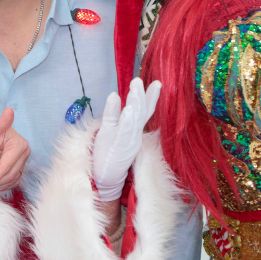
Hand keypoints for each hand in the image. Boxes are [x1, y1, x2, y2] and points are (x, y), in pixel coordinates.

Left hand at [0, 107, 30, 190]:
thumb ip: (1, 122)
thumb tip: (9, 111)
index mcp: (19, 144)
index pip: (9, 164)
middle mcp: (24, 152)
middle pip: (13, 173)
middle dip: (0, 182)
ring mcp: (21, 159)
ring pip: (14, 178)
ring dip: (3, 185)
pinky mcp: (17, 164)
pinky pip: (14, 179)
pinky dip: (5, 184)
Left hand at [92, 78, 160, 200]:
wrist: (104, 178)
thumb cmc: (106, 153)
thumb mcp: (109, 128)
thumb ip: (113, 112)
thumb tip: (115, 94)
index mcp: (132, 129)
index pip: (144, 110)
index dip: (150, 97)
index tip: (156, 82)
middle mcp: (134, 134)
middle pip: (141, 112)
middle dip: (142, 96)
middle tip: (143, 81)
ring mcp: (129, 141)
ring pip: (135, 120)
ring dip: (135, 104)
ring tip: (135, 89)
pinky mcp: (120, 148)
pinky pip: (125, 133)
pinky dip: (127, 121)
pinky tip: (128, 110)